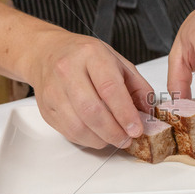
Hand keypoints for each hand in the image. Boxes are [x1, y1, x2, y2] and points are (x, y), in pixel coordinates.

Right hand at [28, 32, 153, 148]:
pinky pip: (68, 132)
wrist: (47, 53)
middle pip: (92, 110)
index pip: (109, 88)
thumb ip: (137, 86)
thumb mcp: (117, 61)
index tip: (137, 129)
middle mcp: (68, 70)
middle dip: (114, 132)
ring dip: (101, 139)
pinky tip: (98, 136)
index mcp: (91, 55)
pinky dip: (87, 140)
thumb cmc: (84, 57)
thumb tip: (148, 111)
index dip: (125, 113)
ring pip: (78, 126)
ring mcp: (53, 90)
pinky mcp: (45, 108)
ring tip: (115, 138)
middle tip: (127, 139)